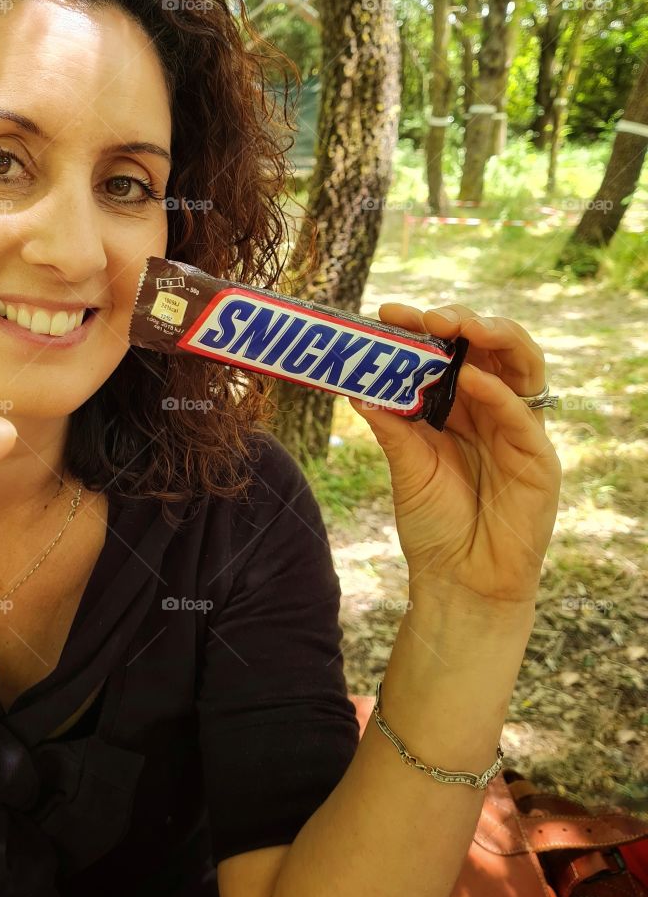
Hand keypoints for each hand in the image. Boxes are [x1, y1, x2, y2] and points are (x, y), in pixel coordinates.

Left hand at [348, 304, 560, 612]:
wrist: (458, 583)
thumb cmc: (434, 525)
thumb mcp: (405, 466)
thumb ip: (391, 423)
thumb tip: (356, 383)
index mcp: (460, 407)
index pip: (448, 353)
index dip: (421, 329)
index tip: (386, 313)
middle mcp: (493, 410)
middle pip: (490, 348)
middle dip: (460, 322)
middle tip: (427, 316)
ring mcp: (518, 432)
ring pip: (521, 367)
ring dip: (493, 339)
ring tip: (459, 327)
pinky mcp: (539, 461)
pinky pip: (522, 419)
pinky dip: (499, 395)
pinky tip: (473, 380)